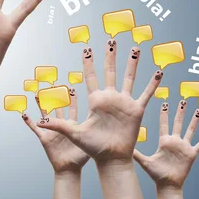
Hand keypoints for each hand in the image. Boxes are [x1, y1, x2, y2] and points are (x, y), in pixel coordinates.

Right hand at [22, 88, 88, 172]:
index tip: (71, 86)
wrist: (70, 169)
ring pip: (45, 114)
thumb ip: (94, 132)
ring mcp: (52, 131)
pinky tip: (24, 114)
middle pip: (57, 107)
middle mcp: (62, 125)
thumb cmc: (81, 158)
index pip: (72, 107)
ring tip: (37, 94)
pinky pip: (35, 129)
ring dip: (41, 105)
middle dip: (54, 96)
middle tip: (52, 85)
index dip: (71, 98)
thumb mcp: (89, 142)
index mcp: (72, 125)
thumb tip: (107, 122)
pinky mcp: (45, 138)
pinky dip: (30, 122)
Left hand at [39, 40, 161, 162]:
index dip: (89, 62)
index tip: (87, 48)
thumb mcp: (74, 133)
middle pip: (110, 71)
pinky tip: (159, 72)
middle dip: (111, 55)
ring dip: (133, 63)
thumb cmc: (92, 148)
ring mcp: (124, 103)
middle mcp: (110, 98)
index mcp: (95, 100)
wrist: (111, 160)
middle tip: (112, 39)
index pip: (91, 76)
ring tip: (136, 48)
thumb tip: (39, 122)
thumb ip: (58, 125)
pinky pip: (146, 94)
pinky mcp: (136, 111)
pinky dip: (153, 83)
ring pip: (129, 78)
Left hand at [134, 101, 198, 188]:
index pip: (164, 123)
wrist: (167, 185)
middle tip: (183, 100)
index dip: (165, 113)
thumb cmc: (155, 174)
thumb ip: (134, 152)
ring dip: (195, 120)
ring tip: (198, 110)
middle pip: (178, 123)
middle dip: (180, 111)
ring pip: (190, 130)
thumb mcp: (144, 161)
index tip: (165, 101)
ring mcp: (183, 147)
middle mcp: (174, 141)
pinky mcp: (191, 154)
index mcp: (164, 141)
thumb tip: (121, 145)